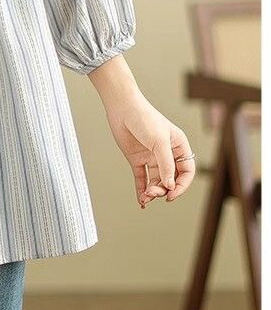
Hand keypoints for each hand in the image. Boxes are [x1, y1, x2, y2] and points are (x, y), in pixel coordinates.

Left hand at [88, 56, 195, 208]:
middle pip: (171, 179)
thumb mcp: (159, 141)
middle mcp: (167, 154)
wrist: (122, 108)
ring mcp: (151, 157)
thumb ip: (166, 164)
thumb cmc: (144, 118)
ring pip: (156, 181)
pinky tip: (141, 200)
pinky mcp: (137, 159)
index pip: (186, 171)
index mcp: (179, 146)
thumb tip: (170, 186)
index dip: (182, 185)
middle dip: (164, 189)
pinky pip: (142, 178)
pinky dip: (141, 190)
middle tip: (154, 193)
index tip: (172, 194)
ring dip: (152, 191)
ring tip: (146, 197)